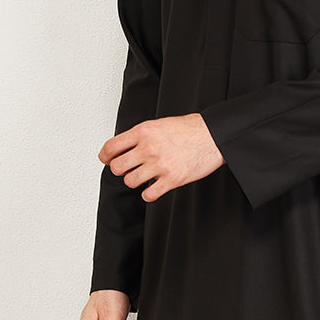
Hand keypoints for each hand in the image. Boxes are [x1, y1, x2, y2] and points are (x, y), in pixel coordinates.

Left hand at [99, 113, 224, 201]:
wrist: (214, 136)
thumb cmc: (190, 129)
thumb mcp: (159, 124)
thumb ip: (141, 135)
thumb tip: (124, 147)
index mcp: (143, 132)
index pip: (111, 147)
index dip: (105, 156)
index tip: (107, 160)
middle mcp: (149, 148)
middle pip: (117, 167)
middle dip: (121, 170)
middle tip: (129, 169)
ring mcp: (160, 165)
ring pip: (130, 182)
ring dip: (135, 181)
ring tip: (144, 177)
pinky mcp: (172, 179)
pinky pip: (148, 194)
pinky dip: (148, 193)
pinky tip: (154, 187)